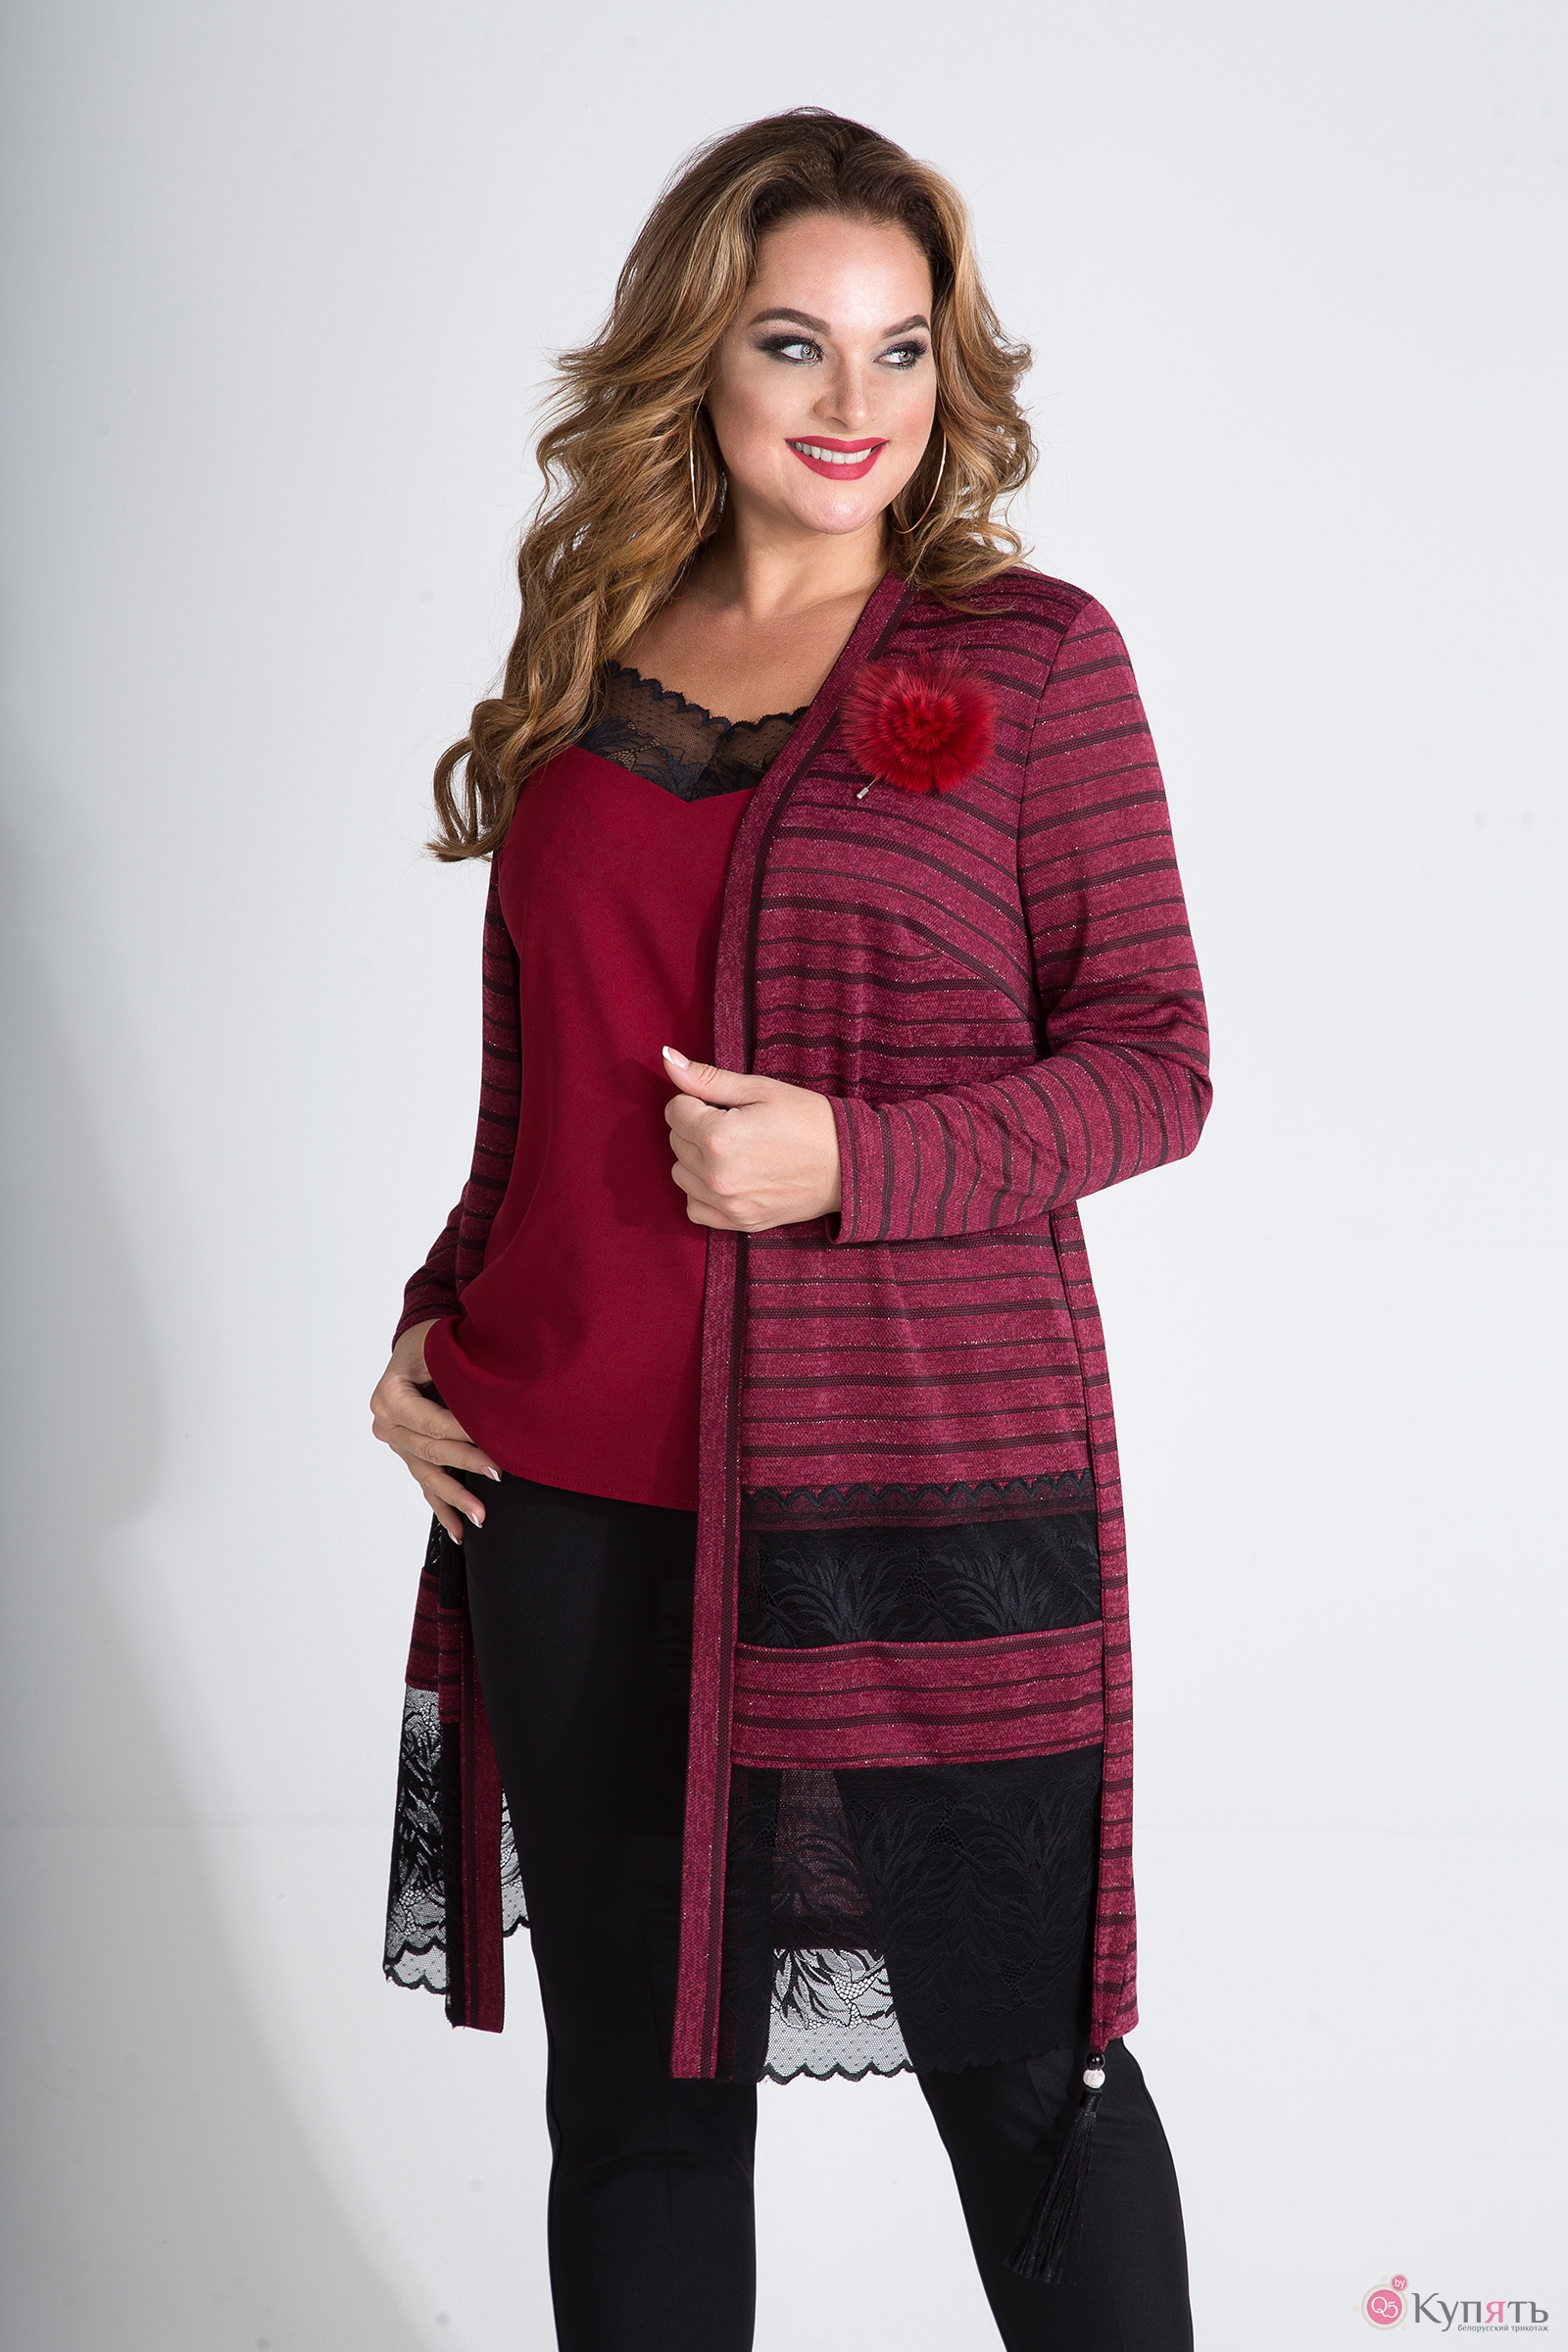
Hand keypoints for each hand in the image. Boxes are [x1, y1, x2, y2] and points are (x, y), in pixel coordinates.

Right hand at [369, 1318, 500, 1542]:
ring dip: (456, 1497)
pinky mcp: (409, 1456)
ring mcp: (397, 1443)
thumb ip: (457, 1371)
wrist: (419, 1346)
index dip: (461, 1431)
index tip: (493, 1438)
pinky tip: (458, 1532)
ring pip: (427, 1475)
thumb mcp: (441, 1345)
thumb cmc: (434, 1342)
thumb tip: (494, 1395)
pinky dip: (443, 1508)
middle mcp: (387, 1423)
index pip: (429, 1421)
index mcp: (390, 1395)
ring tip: (481, 1517)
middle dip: (466, 1463)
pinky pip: (425, 1486)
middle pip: (429, 1450)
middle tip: (498, 1472)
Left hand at [662, 1046, 841, 1231]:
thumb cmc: (809, 1120)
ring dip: (697, 1159)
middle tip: (736, 1124)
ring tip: (734, 1150)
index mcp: (719, 1137)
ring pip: (680, 1174)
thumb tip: (666, 1058)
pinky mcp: (737, 1222)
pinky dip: (703, 1192)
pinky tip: (728, 1177)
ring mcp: (726, 1203)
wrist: (850, 1165)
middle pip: (675, 1141)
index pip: (674, 1111)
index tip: (726, 1105)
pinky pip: (694, 1208)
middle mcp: (716, 1175)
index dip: (697, 1101)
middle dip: (696, 1127)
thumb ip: (707, 1078)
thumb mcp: (760, 1089)